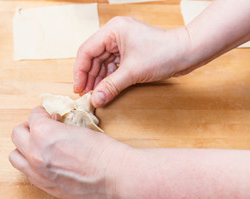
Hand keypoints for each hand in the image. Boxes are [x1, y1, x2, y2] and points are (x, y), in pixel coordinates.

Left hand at [9, 106, 132, 198]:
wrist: (117, 178)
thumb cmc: (104, 152)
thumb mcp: (79, 129)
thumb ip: (60, 129)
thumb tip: (56, 127)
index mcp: (44, 133)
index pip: (33, 116)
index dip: (42, 113)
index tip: (49, 115)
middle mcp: (35, 153)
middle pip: (17, 134)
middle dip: (29, 128)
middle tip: (42, 128)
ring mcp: (38, 173)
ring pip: (15, 156)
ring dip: (24, 147)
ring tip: (39, 146)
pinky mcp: (45, 187)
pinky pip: (27, 173)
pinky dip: (31, 165)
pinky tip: (46, 161)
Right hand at [74, 16, 191, 107]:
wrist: (187, 53)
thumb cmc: (164, 54)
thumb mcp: (132, 72)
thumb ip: (111, 86)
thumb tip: (95, 100)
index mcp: (112, 30)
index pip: (86, 50)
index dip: (80, 71)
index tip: (79, 88)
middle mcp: (114, 34)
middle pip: (92, 57)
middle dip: (89, 76)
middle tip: (86, 94)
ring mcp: (121, 42)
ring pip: (101, 62)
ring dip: (98, 78)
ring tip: (95, 94)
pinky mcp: (128, 51)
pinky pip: (112, 65)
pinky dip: (108, 77)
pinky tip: (104, 88)